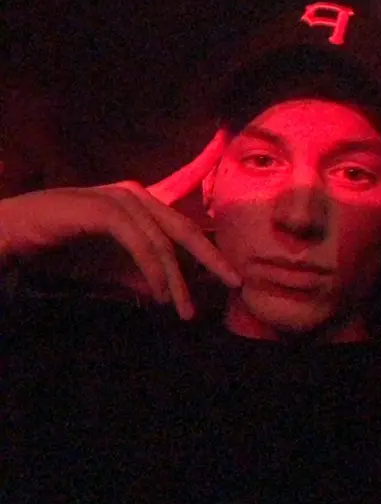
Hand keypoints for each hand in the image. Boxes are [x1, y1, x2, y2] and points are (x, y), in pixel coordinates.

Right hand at [0, 129, 241, 318]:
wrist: (11, 234)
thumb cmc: (57, 248)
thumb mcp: (108, 263)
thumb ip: (136, 270)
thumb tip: (165, 288)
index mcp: (137, 202)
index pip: (181, 226)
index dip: (207, 250)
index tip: (228, 275)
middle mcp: (133, 194)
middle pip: (183, 228)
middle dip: (211, 257)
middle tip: (235, 283)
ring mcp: (118, 198)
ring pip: (162, 240)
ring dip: (176, 277)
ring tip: (185, 309)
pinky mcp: (103, 209)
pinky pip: (139, 243)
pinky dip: (153, 269)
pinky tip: (158, 293)